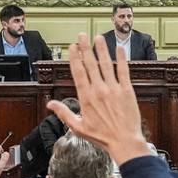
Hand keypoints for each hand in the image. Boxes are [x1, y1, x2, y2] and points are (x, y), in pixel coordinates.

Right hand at [46, 33, 148, 164]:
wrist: (124, 141)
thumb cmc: (102, 137)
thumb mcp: (78, 127)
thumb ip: (64, 113)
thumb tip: (50, 105)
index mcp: (86, 98)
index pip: (78, 73)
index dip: (75, 58)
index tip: (72, 47)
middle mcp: (99, 90)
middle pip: (91, 64)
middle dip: (85, 48)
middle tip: (82, 35)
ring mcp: (113, 89)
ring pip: (106, 64)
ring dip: (102, 49)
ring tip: (98, 38)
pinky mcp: (127, 91)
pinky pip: (123, 71)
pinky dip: (121, 59)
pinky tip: (119, 49)